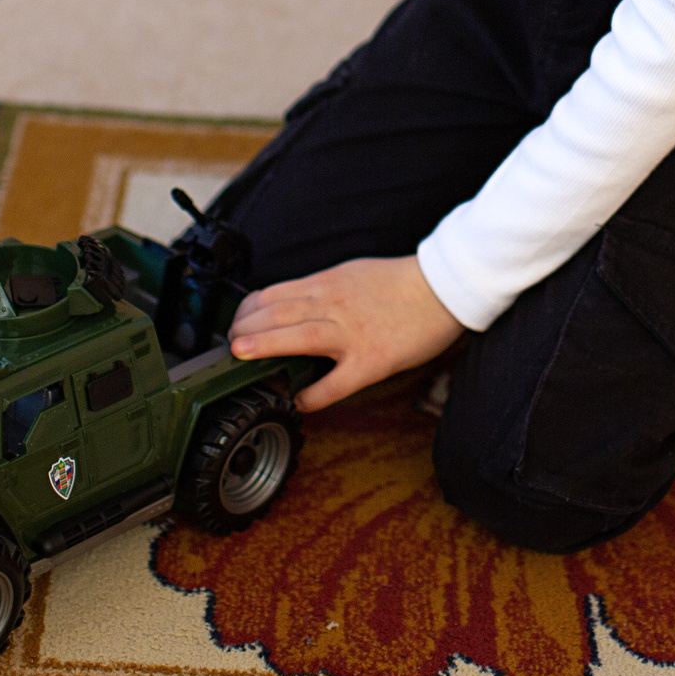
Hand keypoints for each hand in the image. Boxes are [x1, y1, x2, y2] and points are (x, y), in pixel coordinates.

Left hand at [229, 256, 463, 410]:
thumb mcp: (353, 273)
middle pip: (276, 313)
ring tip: (241, 358)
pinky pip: (335, 382)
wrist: (445, 287)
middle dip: (245, 328)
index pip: (274, 294)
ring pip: (296, 336)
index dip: (248, 311)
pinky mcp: (371, 360)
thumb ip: (322, 290)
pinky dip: (314, 394)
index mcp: (328, 283)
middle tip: (229, 345)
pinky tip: (300, 401)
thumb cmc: (402, 282)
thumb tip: (292, 306)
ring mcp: (351, 333)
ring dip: (263, 347)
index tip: (237, 324)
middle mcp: (334, 304)